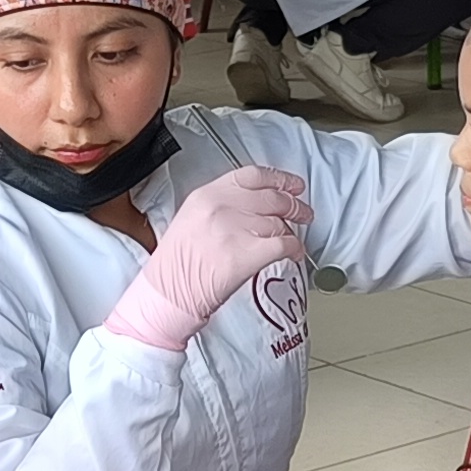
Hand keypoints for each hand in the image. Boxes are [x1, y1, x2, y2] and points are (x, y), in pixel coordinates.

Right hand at [99, 164, 309, 353]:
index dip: (279, 179)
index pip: (251, 176)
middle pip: (271, 198)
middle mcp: (220, 207)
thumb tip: (255, 203)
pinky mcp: (246, 254)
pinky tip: (293, 254)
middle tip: (303, 212)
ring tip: (293, 238)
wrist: (167, 294)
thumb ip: (221, 205)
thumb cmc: (178, 265)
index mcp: (205, 194)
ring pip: (278, 222)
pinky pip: (283, 244)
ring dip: (292, 231)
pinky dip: (294, 249)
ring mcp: (234, 229)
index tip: (292, 184)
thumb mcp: (192, 219)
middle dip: (293, 205)